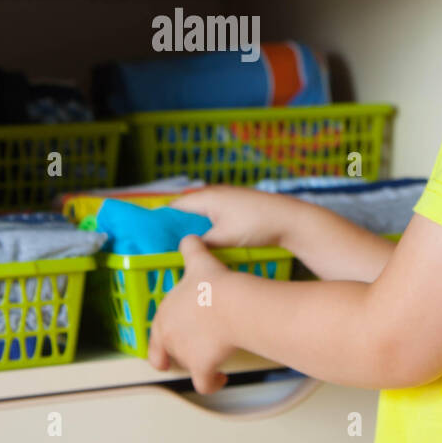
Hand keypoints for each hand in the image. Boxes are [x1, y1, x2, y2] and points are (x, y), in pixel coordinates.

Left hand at [147, 234, 234, 393]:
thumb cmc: (211, 284)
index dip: (159, 344)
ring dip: (198, 364)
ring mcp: (185, 355)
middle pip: (171, 352)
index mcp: (163, 317)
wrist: (229, 304)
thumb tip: (189, 237)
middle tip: (197, 347)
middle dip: (182, 351)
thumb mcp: (198, 261)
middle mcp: (169, 339)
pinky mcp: (203, 368)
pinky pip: (205, 384)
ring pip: (188, 366)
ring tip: (213, 358)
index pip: (154, 336)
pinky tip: (221, 379)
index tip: (166, 347)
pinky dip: (212, 383)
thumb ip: (190, 249)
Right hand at [170, 185, 301, 248]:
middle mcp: (213, 193)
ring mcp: (226, 199)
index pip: (174, 206)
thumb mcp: (224, 238)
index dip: (162, 221)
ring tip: (183, 247)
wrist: (290, 219)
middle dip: (176, 226)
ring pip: (200, 214)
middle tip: (164, 248)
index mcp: (206, 197)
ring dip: (192, 228)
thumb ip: (202, 243)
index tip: (152, 238)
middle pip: (186, 210)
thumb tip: (187, 249)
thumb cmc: (256, 225)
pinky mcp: (235, 206)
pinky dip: (206, 227)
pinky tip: (206, 243)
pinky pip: (212, 216)